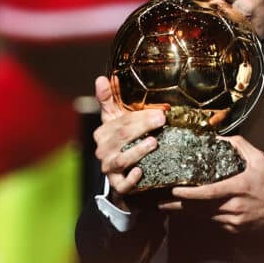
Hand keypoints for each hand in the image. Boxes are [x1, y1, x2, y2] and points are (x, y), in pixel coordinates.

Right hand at [92, 75, 165, 209]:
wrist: (121, 172)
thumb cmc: (121, 140)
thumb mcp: (115, 119)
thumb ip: (109, 99)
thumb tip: (101, 78)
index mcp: (103, 133)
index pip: (120, 122)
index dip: (140, 117)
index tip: (160, 112)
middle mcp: (103, 150)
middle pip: (122, 137)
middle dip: (143, 127)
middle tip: (162, 120)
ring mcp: (109, 168)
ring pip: (121, 160)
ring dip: (137, 151)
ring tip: (154, 143)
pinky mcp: (117, 185)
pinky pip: (122, 184)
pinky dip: (131, 179)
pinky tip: (141, 172)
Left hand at [163, 136, 263, 234]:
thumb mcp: (259, 159)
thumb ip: (238, 145)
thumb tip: (217, 137)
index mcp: (238, 188)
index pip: (208, 193)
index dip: (189, 193)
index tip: (173, 189)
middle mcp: (233, 207)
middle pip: (199, 208)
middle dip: (178, 205)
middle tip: (159, 201)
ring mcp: (233, 221)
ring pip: (204, 217)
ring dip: (186, 211)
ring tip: (167, 205)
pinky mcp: (234, 230)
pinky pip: (213, 222)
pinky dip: (201, 216)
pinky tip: (190, 210)